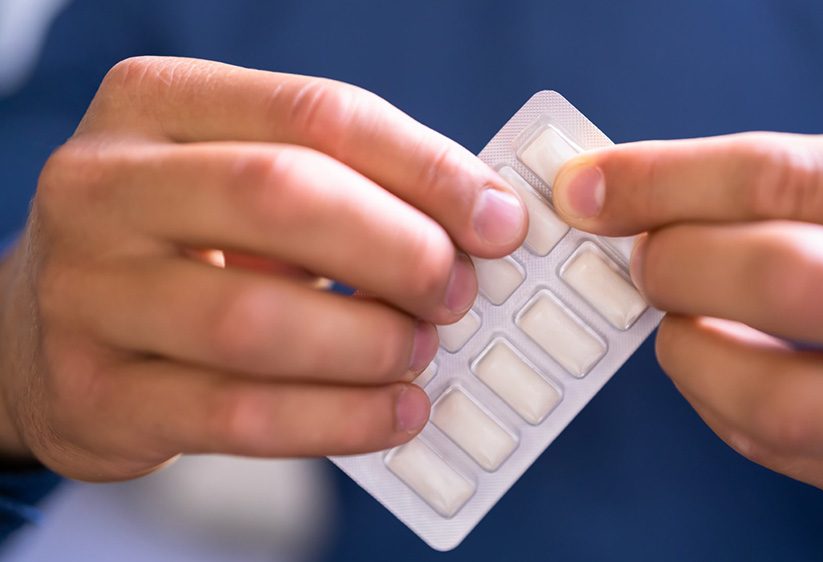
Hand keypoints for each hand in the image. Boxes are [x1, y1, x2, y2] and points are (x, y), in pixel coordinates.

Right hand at [0, 57, 525, 479]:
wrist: (47, 329)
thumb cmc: (182, 242)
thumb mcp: (244, 179)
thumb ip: (349, 184)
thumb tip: (481, 222)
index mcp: (156, 103)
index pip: (318, 114)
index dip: (427, 169)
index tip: (499, 222)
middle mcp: (102, 185)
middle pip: (282, 196)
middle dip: (399, 250)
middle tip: (458, 291)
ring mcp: (85, 291)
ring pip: (255, 318)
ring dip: (369, 343)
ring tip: (420, 351)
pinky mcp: (94, 391)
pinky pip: (238, 413)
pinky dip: (338, 419)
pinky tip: (393, 413)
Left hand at [553, 132, 822, 515]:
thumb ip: (807, 186)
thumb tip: (646, 198)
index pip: (789, 178)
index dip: (666, 179)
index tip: (592, 186)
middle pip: (780, 281)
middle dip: (674, 261)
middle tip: (647, 254)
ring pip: (771, 398)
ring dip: (686, 349)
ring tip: (683, 315)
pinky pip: (783, 454)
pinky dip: (720, 405)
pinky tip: (721, 366)